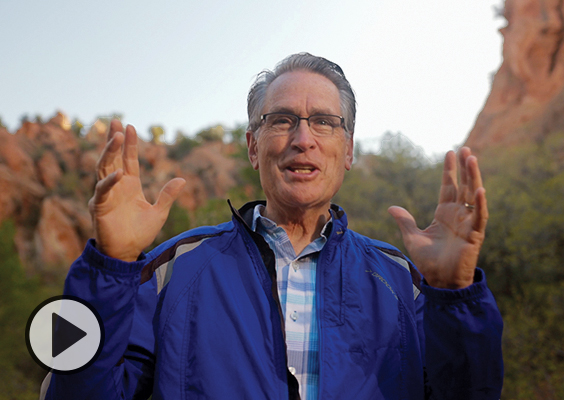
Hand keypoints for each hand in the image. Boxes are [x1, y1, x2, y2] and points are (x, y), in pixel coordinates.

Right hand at [88, 120, 185, 261]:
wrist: (127, 252)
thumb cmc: (140, 233)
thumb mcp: (159, 213)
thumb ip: (168, 196)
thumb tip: (183, 180)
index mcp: (130, 185)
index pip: (129, 159)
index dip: (130, 144)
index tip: (130, 126)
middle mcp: (117, 186)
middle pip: (113, 157)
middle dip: (114, 140)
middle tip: (116, 122)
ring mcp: (107, 194)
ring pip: (104, 168)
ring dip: (109, 152)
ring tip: (117, 137)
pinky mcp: (99, 206)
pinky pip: (102, 190)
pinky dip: (110, 181)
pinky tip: (120, 173)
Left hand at [388, 147, 487, 288]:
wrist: (440, 281)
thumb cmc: (429, 261)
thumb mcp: (413, 238)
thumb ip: (405, 221)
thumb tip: (391, 207)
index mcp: (444, 213)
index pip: (448, 186)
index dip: (449, 171)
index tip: (449, 153)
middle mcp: (458, 215)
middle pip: (463, 186)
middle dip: (464, 168)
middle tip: (465, 148)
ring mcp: (467, 223)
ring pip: (473, 196)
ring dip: (474, 178)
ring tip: (472, 159)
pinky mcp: (474, 235)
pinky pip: (479, 217)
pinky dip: (480, 204)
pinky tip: (479, 190)